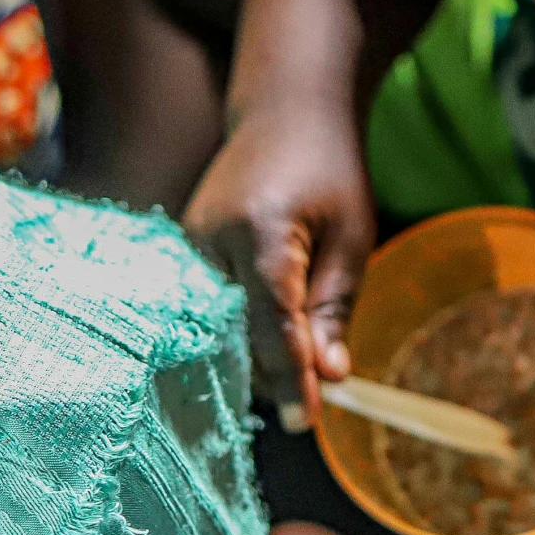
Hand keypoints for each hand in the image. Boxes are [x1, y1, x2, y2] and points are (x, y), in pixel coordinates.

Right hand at [183, 107, 375, 409]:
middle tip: (310, 402)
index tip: (308, 422)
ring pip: (219, 328)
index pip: (272, 322)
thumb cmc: (330, 172)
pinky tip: (266, 344)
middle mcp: (212, 239)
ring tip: (295, 371)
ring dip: (255, 356)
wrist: (286, 111)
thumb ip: (335, 309)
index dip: (292, 377)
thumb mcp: (351, 239)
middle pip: (237, 334)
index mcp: (262, 231)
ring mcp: (190, 243)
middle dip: (273, 374)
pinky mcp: (184, 249)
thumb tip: (329, 378)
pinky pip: (210, 308)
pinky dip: (238, 331)